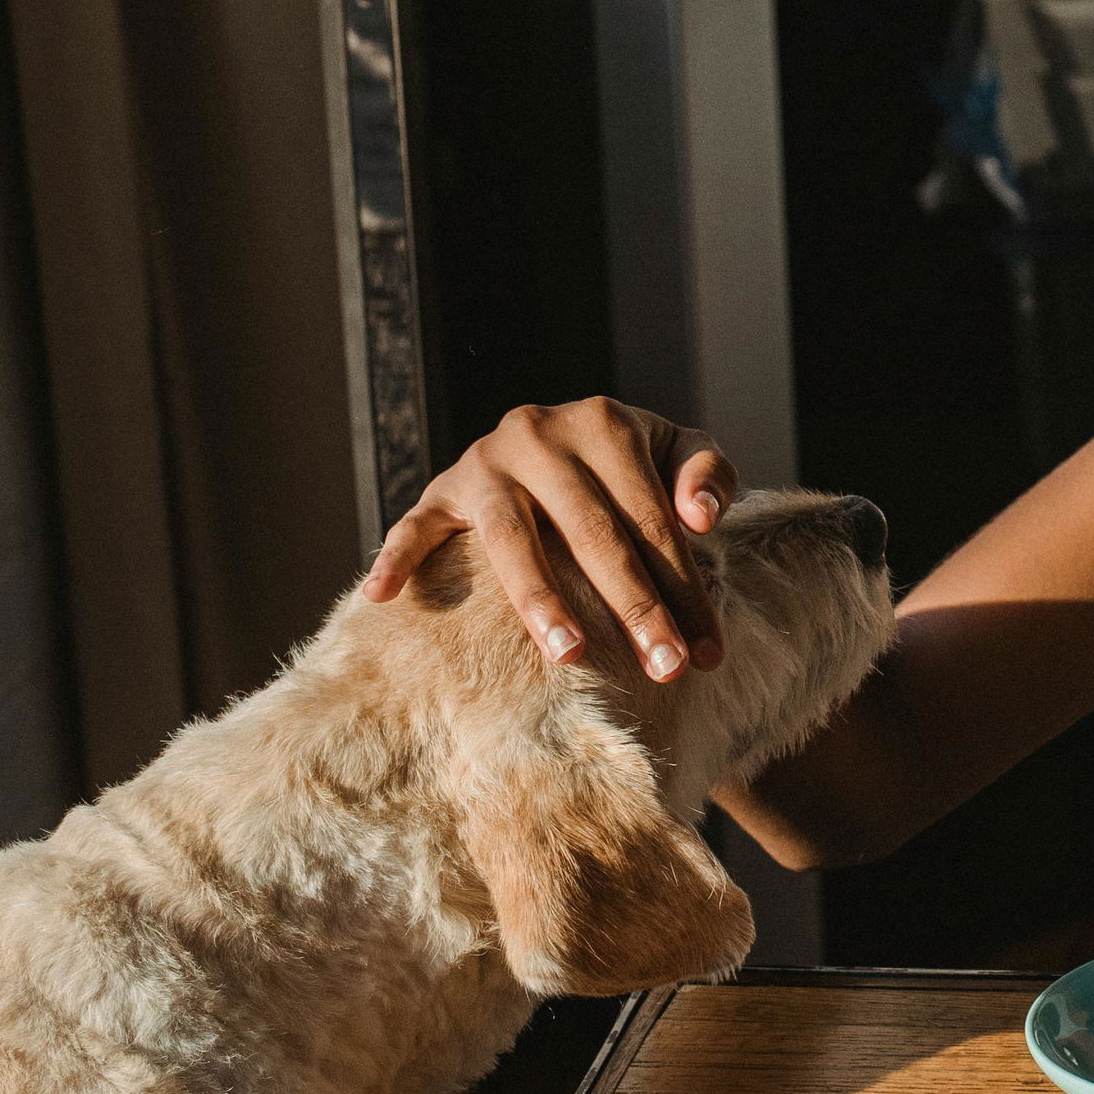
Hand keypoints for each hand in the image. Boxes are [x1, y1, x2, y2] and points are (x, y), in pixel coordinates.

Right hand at [362, 399, 739, 676]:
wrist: (557, 437)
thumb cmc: (628, 465)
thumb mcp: (676, 451)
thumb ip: (707, 472)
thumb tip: (702, 517)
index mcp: (604, 423)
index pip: (653, 520)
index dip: (686, 588)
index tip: (707, 653)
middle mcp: (539, 434)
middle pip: (593, 534)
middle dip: (634, 607)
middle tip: (666, 670)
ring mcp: (484, 463)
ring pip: (511, 539)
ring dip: (541, 599)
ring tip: (570, 656)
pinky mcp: (442, 490)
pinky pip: (415, 526)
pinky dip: (397, 557)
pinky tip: (385, 598)